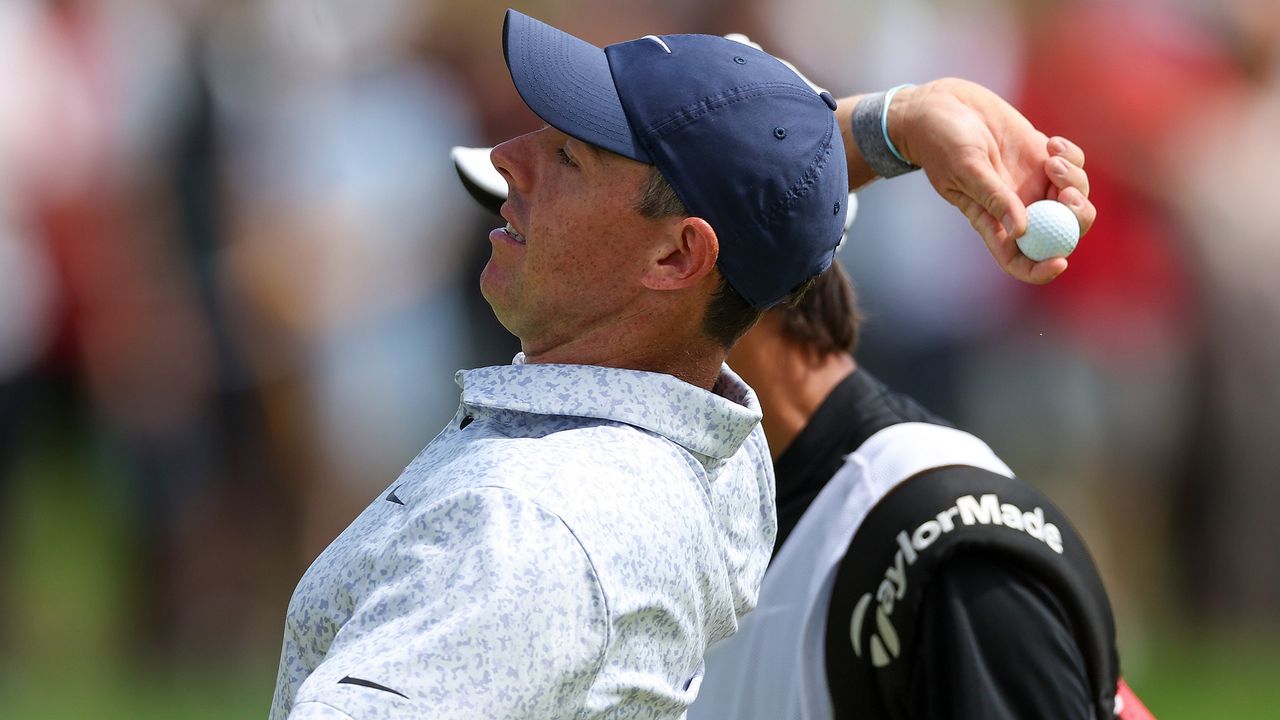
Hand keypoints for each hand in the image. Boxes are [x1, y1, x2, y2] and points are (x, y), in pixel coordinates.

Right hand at [890, 78, 1095, 283]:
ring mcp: (1032, 182)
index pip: (1019, 259)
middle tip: (1068, 194)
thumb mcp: (966, 168)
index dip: (1041, 270)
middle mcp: (1017, 207)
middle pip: (1061, 232)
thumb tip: (1020, 231)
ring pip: (1074, 198)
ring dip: (1074, 180)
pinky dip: (1071, 156)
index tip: (1060, 261)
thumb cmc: (941, 141)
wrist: (942, 105)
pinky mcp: (1041, 156)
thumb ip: (993, 197)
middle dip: (1075, 218)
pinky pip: (1074, 166)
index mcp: (992, 221)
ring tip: (1052, 157)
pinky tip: (1051, 144)